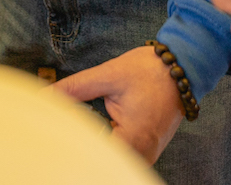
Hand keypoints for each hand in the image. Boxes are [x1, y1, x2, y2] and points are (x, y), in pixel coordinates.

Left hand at [55, 46, 183, 163]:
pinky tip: (97, 131)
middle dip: (83, 149)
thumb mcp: (109, 74)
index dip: (73, 147)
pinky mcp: (148, 148)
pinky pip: (124, 155)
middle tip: (64, 131)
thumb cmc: (150, 70)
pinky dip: (109, 145)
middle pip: (104, 164)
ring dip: (96, 148)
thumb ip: (75, 88)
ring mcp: (147, 153)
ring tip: (79, 131)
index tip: (57, 134)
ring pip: (114, 161)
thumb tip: (46, 95)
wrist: (184, 66)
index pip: (95, 158)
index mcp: (134, 139)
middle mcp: (143, 154)